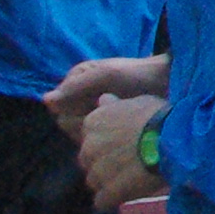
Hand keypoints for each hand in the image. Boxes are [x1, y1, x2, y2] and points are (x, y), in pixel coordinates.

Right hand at [46, 51, 170, 141]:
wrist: (168, 85)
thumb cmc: (138, 75)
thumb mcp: (108, 74)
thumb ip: (77, 86)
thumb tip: (46, 100)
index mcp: (75, 80)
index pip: (60, 107)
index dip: (76, 111)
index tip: (96, 108)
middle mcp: (79, 97)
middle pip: (67, 122)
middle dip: (86, 123)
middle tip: (109, 116)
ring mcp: (92, 112)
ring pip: (79, 132)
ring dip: (95, 131)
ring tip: (117, 121)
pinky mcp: (105, 125)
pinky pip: (93, 139)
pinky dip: (104, 137)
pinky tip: (120, 131)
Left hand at [76, 94, 164, 208]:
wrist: (174, 141)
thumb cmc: (159, 117)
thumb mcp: (137, 102)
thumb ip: (116, 106)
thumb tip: (102, 100)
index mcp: (93, 122)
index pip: (90, 136)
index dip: (108, 141)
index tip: (125, 142)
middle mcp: (88, 146)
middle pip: (89, 160)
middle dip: (104, 162)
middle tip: (130, 160)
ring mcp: (96, 171)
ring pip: (95, 181)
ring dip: (109, 181)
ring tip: (132, 177)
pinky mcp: (108, 192)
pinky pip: (103, 200)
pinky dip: (114, 198)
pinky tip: (130, 191)